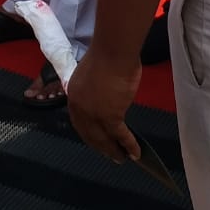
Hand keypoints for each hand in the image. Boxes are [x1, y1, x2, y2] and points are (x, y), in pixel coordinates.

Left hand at [67, 49, 141, 163]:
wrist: (113, 51)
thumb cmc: (106, 55)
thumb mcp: (91, 74)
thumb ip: (93, 89)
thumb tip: (103, 97)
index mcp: (73, 95)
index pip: (79, 122)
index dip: (89, 134)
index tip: (97, 142)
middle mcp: (80, 108)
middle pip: (89, 134)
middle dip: (101, 147)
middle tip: (111, 156)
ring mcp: (94, 114)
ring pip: (104, 139)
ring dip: (114, 151)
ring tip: (122, 158)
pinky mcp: (110, 117)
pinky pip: (121, 136)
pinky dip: (129, 145)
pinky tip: (135, 153)